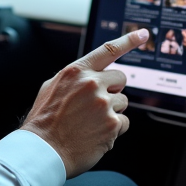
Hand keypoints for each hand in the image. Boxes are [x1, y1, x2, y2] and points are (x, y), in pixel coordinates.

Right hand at [20, 29, 148, 177]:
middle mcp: (91, 83)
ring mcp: (103, 103)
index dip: (128, 40)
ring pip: (123, 102)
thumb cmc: (44, 122)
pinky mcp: (112, 124)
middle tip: (96, 104)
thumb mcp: (51, 88)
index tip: (142, 33)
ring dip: (112, 112)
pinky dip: (114, 130)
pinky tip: (96, 134)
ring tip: (91, 122)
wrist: (43, 151)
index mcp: (76, 72)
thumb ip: (74, 77)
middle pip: (121, 78)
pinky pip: (124, 123)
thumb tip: (91, 73)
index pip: (108, 50)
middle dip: (113, 89)